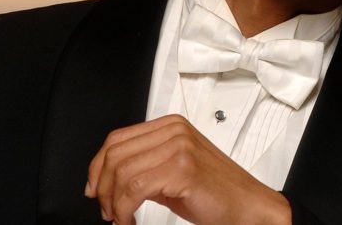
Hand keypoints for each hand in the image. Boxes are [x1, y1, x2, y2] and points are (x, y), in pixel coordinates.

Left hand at [85, 114, 291, 224]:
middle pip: (114, 154)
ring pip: (122, 172)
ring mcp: (179, 147)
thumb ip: (145, 166)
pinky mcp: (182, 168)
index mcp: (171, 125)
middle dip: (102, 187)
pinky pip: (135, 189)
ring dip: (113, 202)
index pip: (117, 139)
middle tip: (107, 209)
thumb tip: (106, 179)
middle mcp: (175, 131)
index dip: (97, 167)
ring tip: (120, 217)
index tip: (95, 189)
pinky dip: (124, 210)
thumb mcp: (172, 171)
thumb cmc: (215, 191)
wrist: (246, 205)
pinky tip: (130, 219)